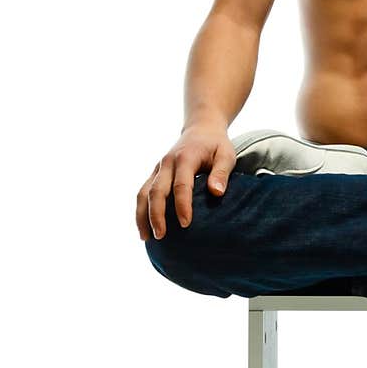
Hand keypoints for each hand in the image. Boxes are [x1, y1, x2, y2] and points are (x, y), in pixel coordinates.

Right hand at [136, 122, 236, 242]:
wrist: (201, 129)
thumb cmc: (216, 145)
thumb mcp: (226, 155)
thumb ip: (222, 173)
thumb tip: (216, 192)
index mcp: (185, 158)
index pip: (181, 185)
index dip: (182, 205)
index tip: (186, 224)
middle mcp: (167, 163)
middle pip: (157, 191)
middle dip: (157, 215)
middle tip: (161, 236)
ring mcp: (158, 168)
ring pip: (144, 193)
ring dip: (143, 215)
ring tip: (146, 238)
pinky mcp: (154, 174)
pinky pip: (143, 193)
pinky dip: (140, 210)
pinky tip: (143, 228)